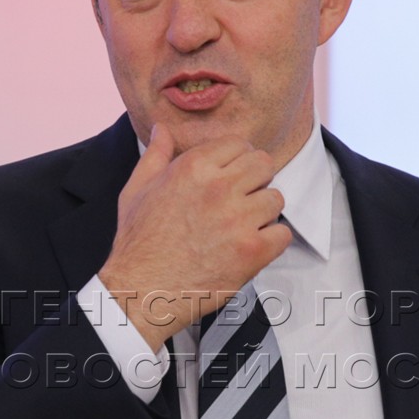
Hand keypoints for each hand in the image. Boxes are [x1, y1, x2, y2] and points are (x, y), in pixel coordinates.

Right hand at [97, 123, 291, 348]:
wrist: (141, 290)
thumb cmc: (137, 243)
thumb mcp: (136, 190)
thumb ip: (155, 155)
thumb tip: (162, 129)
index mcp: (193, 167)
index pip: (239, 144)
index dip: (238, 160)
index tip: (232, 176)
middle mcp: (219, 188)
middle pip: (264, 165)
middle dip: (256, 180)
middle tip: (241, 199)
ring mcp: (238, 220)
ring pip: (276, 198)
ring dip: (263, 211)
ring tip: (244, 225)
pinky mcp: (252, 251)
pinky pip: (283, 233)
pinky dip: (272, 240)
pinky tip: (252, 246)